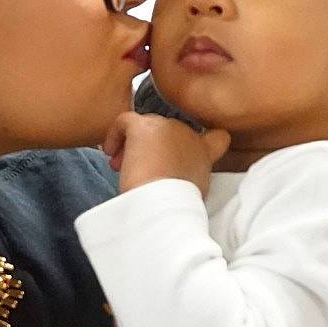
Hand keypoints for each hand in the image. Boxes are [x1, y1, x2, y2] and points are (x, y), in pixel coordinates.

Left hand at [102, 111, 230, 196]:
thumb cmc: (174, 205)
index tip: (178, 157)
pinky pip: (125, 122)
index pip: (216, 137)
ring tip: (121, 167)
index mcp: (204, 153)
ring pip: (146, 127)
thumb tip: (174, 180)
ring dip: (134, 146)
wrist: (162, 203)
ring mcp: (167, 127)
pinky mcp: (144, 127)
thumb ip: (187, 178)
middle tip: (141, 171)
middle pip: (169, 133)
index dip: (198, 141)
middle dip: (154, 150)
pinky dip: (115, 136)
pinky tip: (111, 154)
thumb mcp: (192, 193)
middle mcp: (188, 134)